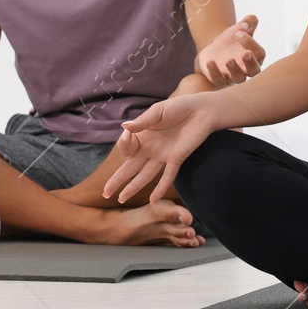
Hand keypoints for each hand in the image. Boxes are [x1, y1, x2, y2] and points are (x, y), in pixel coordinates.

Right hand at [101, 95, 218, 203]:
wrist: (201, 110)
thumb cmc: (178, 107)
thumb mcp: (157, 111)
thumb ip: (142, 122)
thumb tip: (124, 128)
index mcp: (142, 136)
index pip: (126, 148)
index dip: (124, 145)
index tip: (127, 135)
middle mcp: (150, 149)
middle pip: (130, 168)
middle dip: (117, 181)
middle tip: (106, 193)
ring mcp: (163, 156)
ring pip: (145, 176)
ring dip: (133, 188)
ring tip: (121, 199)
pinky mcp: (177, 159)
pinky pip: (167, 177)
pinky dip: (160, 189)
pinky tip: (153, 202)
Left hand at [194, 14, 264, 86]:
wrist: (216, 49)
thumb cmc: (233, 40)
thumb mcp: (241, 28)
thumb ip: (249, 22)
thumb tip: (245, 24)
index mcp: (256, 56)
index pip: (259, 53)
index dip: (250, 43)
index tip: (239, 32)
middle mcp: (247, 68)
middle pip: (254, 71)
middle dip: (250, 63)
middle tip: (245, 54)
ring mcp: (233, 75)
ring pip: (238, 78)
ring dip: (234, 70)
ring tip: (229, 60)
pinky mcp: (219, 78)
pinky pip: (218, 79)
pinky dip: (214, 72)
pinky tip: (210, 62)